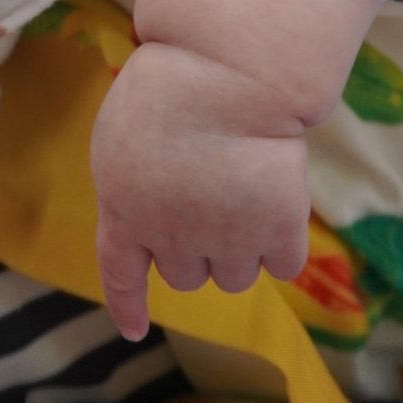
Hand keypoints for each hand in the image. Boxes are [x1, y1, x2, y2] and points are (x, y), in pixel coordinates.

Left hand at [91, 0, 389, 338]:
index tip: (135, 329)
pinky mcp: (277, 231)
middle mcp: (172, 238)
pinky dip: (281, 246)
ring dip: (238, 249)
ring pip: (234, 277)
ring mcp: (227, 240)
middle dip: (194, 248)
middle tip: (206, 196)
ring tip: (242, 193)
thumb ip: (129, 186)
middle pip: (186, 276)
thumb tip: (145, 222)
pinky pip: (282, 265)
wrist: (225, 73)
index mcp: (124, 211)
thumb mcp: (120, 137)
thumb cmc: (167, 87)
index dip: (128, 304)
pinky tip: (277, 206)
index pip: (121, 275)